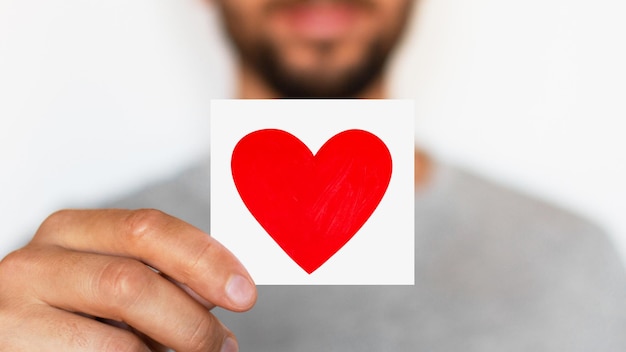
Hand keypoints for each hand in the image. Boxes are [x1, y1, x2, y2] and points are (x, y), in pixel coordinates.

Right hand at [0, 209, 255, 350]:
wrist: (15, 340)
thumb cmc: (72, 313)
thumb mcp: (112, 282)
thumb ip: (159, 278)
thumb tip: (223, 290)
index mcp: (72, 230)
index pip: (148, 228)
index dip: (205, 259)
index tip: (244, 292)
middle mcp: (37, 262)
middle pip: (131, 281)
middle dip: (191, 319)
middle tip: (221, 345)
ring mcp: (14, 311)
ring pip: (116, 337)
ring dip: (170, 350)